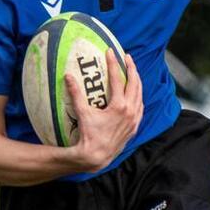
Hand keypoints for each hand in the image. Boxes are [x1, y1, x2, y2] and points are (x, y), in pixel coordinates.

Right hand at [67, 50, 142, 169]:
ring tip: (132, 72)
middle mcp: (131, 111)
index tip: (111, 52)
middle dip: (132, 68)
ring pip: (140, 95)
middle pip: (135, 84)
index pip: (118, 79)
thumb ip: (76, 94)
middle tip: (127, 57)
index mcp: (119, 106)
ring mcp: (135, 119)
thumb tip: (68, 76)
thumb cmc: (89, 135)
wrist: (97, 156)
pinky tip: (134, 94)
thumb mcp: (82, 113)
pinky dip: (138, 96)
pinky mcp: (135, 126)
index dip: (114, 64)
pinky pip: (140, 107)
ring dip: (137, 81)